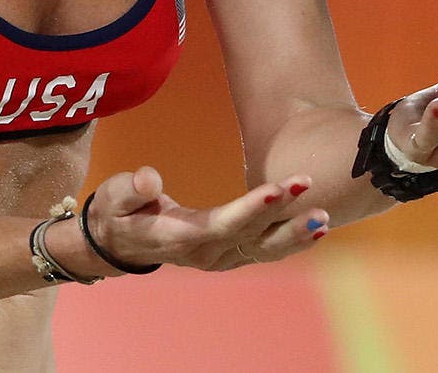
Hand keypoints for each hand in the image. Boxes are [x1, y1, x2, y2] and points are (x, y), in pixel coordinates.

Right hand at [82, 165, 329, 272]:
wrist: (119, 244)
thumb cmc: (118, 213)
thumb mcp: (114, 197)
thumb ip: (131, 190)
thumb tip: (148, 180)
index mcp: (179, 237)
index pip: (220, 224)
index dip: (249, 209)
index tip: (277, 190)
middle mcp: (205, 253)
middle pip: (250, 236)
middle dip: (282, 214)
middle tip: (309, 189)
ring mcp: (220, 257)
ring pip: (263, 250)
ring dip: (294, 234)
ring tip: (323, 217)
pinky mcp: (230, 254)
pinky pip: (265, 251)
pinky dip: (291, 241)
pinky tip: (318, 228)